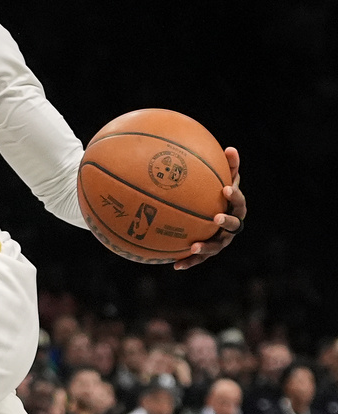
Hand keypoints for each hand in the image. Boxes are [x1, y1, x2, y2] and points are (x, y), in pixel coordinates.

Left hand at [174, 147, 244, 269]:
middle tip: (216, 217)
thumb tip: (230, 148)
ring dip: (206, 247)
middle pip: (234, 226)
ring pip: (216, 246)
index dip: (234, 195)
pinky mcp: (209, 251)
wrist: (214, 215)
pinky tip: (175, 266)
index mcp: (236, 209)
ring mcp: (221, 241)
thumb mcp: (223, 180)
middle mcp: (232, 227)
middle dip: (226, 222)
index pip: (239, 201)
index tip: (224, 188)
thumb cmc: (217, 194)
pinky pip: (199, 258)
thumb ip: (227, 167)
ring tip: (194, 246)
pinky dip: (189, 261)